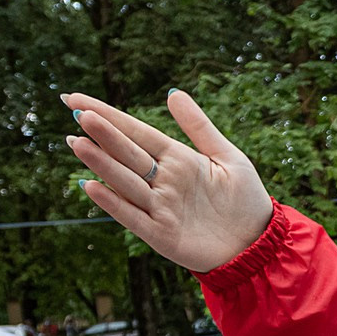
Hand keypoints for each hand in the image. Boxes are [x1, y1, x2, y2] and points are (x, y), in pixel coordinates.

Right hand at [63, 90, 274, 273]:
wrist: (261, 243)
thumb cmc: (246, 200)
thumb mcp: (227, 157)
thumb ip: (199, 127)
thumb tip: (172, 93)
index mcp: (177, 159)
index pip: (135, 132)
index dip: (108, 115)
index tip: (75, 99)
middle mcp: (163, 181)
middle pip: (127, 153)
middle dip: (103, 134)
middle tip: (76, 112)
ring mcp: (160, 207)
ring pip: (124, 181)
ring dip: (101, 163)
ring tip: (77, 143)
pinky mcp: (162, 234)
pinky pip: (133, 216)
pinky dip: (112, 203)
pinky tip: (91, 186)